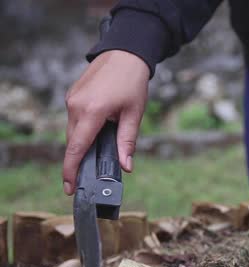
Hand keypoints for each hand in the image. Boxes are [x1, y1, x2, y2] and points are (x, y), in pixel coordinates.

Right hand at [63, 50, 149, 194]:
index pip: (77, 148)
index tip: (69, 186)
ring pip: (73, 132)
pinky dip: (82, 131)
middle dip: (78, 161)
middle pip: (73, 143)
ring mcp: (71, 100)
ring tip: (95, 156)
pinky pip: (74, 120)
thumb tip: (126, 166)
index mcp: (92, 111)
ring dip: (82, 145)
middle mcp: (76, 106)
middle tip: (85, 178)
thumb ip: (127, 141)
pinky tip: (95, 135)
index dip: (71, 169)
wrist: (124, 53)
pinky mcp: (72, 96)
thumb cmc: (132, 81)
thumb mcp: (134, 114)